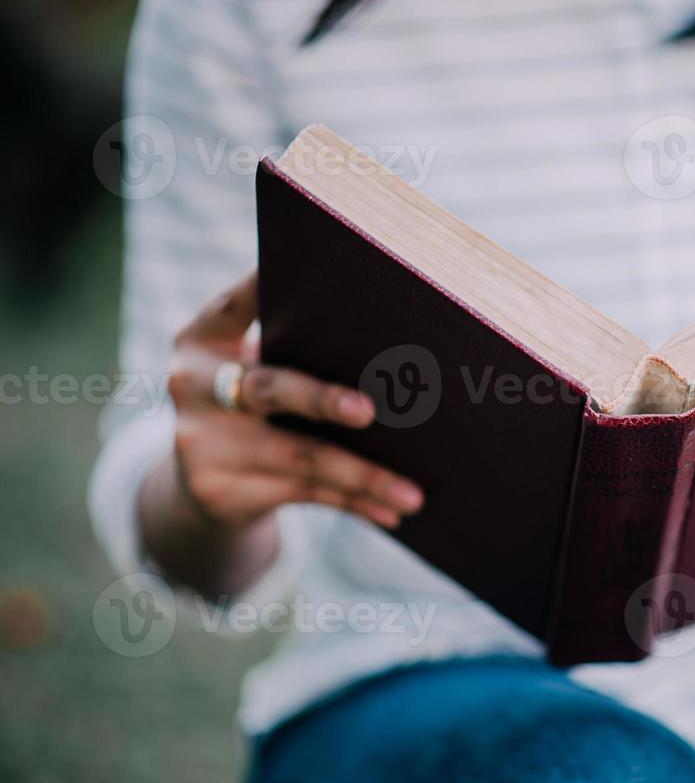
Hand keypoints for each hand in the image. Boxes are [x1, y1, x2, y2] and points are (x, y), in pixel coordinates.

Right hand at [159, 272, 423, 529]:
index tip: (298, 272)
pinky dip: (353, 503)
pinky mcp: (220, 492)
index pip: (233, 305)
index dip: (261, 287)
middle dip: (322, 400)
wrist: (200, 483)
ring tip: (413, 493)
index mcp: (202, 339)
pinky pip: (304, 495)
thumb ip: (292, 346)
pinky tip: (392, 511)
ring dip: (363, 476)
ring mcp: (201, 443)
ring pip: (299, 457)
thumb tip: (394, 335)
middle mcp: (193, 385)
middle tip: (369, 410)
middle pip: (270, 389)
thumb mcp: (254, 366)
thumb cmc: (256, 406)